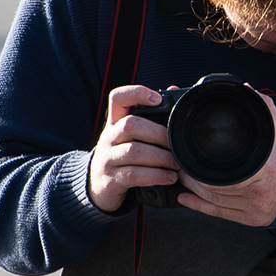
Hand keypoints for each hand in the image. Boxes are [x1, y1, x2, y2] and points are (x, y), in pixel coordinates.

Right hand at [87, 86, 176, 212]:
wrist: (98, 185)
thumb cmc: (122, 156)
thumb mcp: (130, 136)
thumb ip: (150, 117)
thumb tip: (174, 89)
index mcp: (115, 122)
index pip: (117, 98)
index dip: (136, 93)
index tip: (157, 99)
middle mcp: (108, 137)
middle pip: (131, 125)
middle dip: (159, 134)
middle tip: (176, 144)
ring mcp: (108, 158)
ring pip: (134, 151)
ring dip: (161, 157)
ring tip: (176, 164)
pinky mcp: (111, 179)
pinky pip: (134, 174)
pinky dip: (156, 176)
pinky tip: (169, 177)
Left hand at [179, 91, 275, 226]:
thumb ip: (264, 108)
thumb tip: (248, 90)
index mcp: (262, 170)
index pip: (222, 173)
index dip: (200, 168)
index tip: (188, 157)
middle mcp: (257, 192)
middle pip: (213, 187)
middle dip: (192, 177)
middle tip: (179, 165)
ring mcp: (253, 207)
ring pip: (214, 201)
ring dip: (193, 190)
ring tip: (182, 177)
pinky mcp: (251, 218)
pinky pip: (219, 213)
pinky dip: (199, 206)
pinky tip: (186, 199)